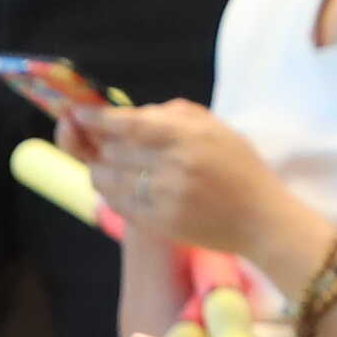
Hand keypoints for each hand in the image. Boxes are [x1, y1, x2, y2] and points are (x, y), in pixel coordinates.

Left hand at [81, 98, 314, 279]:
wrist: (261, 219)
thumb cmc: (240, 167)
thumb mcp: (215, 127)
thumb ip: (174, 114)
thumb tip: (131, 114)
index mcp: (186, 136)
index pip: (127, 124)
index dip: (95, 118)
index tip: (76, 113)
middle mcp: (172, 165)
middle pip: (111, 151)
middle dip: (97, 144)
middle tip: (93, 140)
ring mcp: (163, 197)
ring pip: (107, 180)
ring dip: (100, 170)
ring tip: (108, 165)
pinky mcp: (159, 223)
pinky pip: (118, 204)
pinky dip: (112, 193)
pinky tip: (120, 187)